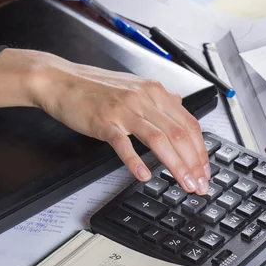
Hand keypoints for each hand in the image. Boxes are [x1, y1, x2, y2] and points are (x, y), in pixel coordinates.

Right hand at [0, 50, 210, 194]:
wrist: (61, 80)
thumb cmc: (93, 87)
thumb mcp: (132, 86)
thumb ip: (157, 98)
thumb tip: (177, 104)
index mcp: (154, 91)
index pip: (189, 123)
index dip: (201, 150)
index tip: (205, 170)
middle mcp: (143, 98)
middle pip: (180, 134)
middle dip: (195, 163)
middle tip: (200, 184)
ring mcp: (124, 110)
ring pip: (160, 139)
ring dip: (176, 166)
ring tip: (184, 184)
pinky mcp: (104, 122)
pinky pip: (124, 144)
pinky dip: (136, 161)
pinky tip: (144, 175)